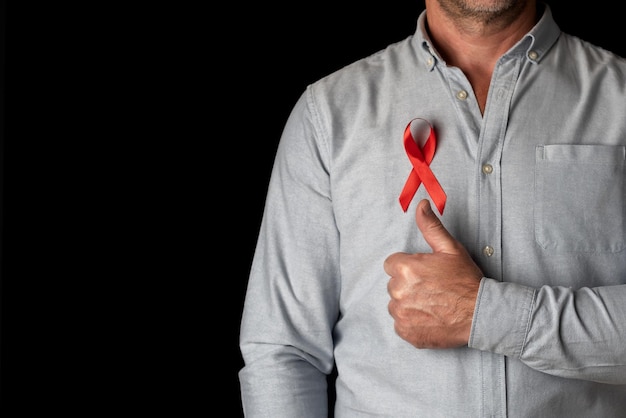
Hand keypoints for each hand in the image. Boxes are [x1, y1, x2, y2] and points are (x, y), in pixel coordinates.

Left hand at [384, 199, 482, 348]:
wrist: (480, 314)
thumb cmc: (466, 280)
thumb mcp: (450, 249)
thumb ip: (430, 226)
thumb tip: (421, 205)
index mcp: (405, 269)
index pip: (392, 264)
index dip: (408, 267)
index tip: (424, 274)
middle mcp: (398, 291)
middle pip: (394, 285)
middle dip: (408, 285)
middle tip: (432, 289)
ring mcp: (401, 314)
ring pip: (396, 304)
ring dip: (409, 304)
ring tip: (432, 304)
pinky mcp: (406, 332)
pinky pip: (401, 324)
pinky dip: (412, 322)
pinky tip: (430, 317)